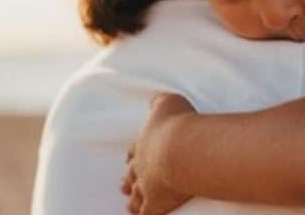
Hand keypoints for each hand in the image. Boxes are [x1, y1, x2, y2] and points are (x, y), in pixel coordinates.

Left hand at [121, 93, 196, 213]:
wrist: (181, 147)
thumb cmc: (178, 123)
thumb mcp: (168, 102)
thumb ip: (159, 102)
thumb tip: (154, 101)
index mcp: (144, 142)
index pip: (135, 150)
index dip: (133, 155)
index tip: (128, 159)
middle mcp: (142, 164)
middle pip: (132, 174)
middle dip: (129, 179)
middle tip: (122, 185)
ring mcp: (146, 184)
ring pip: (136, 195)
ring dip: (133, 200)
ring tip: (128, 205)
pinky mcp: (155, 202)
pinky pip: (146, 212)